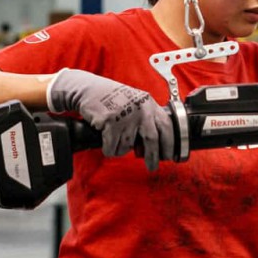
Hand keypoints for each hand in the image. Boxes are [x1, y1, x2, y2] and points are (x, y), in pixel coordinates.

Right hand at [46, 69, 174, 170]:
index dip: (169, 143)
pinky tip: (105, 138)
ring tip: (114, 137)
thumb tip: (149, 149)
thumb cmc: (111, 98)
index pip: (166, 126)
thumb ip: (145, 121)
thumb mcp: (134, 104)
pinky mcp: (111, 122)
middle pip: (152, 139)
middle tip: (152, 167)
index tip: (169, 156)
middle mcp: (140, 108)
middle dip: (153, 157)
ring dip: (120, 149)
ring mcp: (126, 115)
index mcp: (149, 103)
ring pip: (128, 146)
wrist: (88, 89)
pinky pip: (112, 147)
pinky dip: (108, 149)